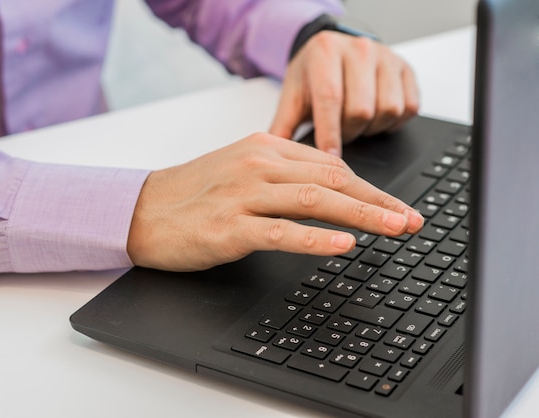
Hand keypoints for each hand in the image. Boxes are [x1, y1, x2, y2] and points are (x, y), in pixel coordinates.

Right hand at [127, 132, 422, 271]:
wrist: (141, 209)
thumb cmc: (192, 192)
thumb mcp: (240, 168)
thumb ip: (283, 174)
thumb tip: (331, 188)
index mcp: (264, 146)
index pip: (331, 165)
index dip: (370, 187)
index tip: (396, 206)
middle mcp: (258, 164)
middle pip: (332, 179)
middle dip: (378, 201)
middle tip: (411, 220)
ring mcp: (243, 194)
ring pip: (315, 200)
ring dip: (362, 215)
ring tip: (395, 229)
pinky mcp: (229, 226)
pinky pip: (281, 231)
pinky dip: (316, 238)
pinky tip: (343, 244)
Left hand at [270, 31, 419, 155]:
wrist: (331, 51)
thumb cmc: (312, 75)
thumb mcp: (292, 96)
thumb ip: (282, 127)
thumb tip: (272, 160)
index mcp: (325, 52)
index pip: (330, 98)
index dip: (330, 133)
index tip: (329, 157)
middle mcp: (359, 50)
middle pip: (361, 110)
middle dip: (348, 132)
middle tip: (338, 134)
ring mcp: (386, 58)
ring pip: (388, 110)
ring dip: (371, 128)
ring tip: (355, 124)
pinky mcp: (406, 69)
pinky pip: (409, 108)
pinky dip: (392, 123)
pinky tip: (374, 119)